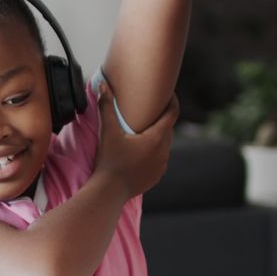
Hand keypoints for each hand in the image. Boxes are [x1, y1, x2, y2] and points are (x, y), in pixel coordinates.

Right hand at [93, 84, 178, 198]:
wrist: (110, 191)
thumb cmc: (109, 160)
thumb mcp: (108, 131)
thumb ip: (107, 107)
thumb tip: (103, 85)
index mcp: (156, 138)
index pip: (173, 114)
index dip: (173, 101)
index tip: (169, 94)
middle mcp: (163, 151)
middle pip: (168, 129)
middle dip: (162, 119)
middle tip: (151, 111)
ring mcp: (161, 166)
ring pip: (164, 145)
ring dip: (158, 137)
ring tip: (144, 132)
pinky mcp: (156, 176)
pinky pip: (159, 160)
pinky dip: (154, 153)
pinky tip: (142, 153)